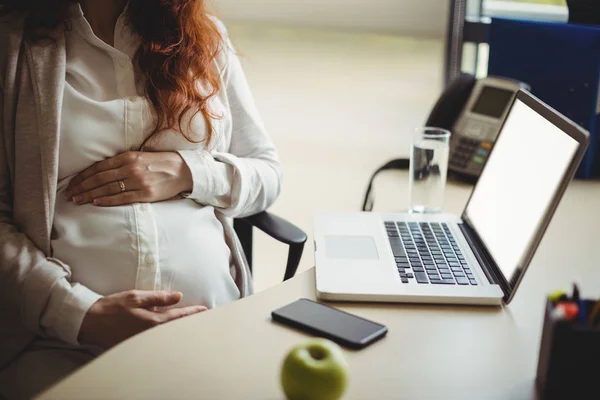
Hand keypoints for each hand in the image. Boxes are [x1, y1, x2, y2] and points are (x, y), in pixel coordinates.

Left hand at [65, 152, 192, 206]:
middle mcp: (131, 168)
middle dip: (82, 186)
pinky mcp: (145, 194)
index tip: (73, 183)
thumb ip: (123, 162)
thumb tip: (102, 171)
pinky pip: (122, 198)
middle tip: (69, 194)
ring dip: (90, 195)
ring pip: (107, 188)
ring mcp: (138, 182)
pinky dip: (107, 200)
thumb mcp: (141, 156)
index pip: (99, 167)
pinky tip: (96, 202)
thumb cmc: (161, 163)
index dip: (83, 176)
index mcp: (128, 157)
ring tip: (77, 200)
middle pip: (99, 178)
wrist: (183, 170)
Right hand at [78, 290, 206, 348]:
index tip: (205, 310)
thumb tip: (178, 296)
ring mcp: (143, 341)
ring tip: (192, 325)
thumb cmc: (112, 307)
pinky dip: (167, 336)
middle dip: (190, 324)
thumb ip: (158, 297)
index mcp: (152, 321)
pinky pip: (157, 340)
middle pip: (176, 329)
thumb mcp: (135, 297)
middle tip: (204, 320)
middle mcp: (150, 334)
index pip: (178, 316)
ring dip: (180, 330)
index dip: (193, 313)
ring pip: (168, 336)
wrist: (89, 322)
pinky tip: (172, 333)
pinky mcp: (137, 345)